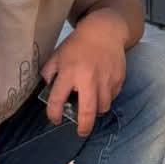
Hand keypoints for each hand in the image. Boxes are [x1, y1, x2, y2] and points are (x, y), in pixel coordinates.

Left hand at [42, 18, 128, 136]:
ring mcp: (105, 81)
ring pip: (102, 107)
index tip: (54, 118)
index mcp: (69, 73)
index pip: (57, 100)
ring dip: (95, 111)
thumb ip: (49, 72)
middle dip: (83, 127)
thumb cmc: (78, 44)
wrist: (104, 31)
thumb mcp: (58, 55)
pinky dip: (106, 98)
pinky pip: (112, 97)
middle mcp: (88, 80)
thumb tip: (46, 88)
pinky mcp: (118, 80)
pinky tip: (101, 90)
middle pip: (87, 112)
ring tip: (91, 106)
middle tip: (81, 132)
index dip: (53, 114)